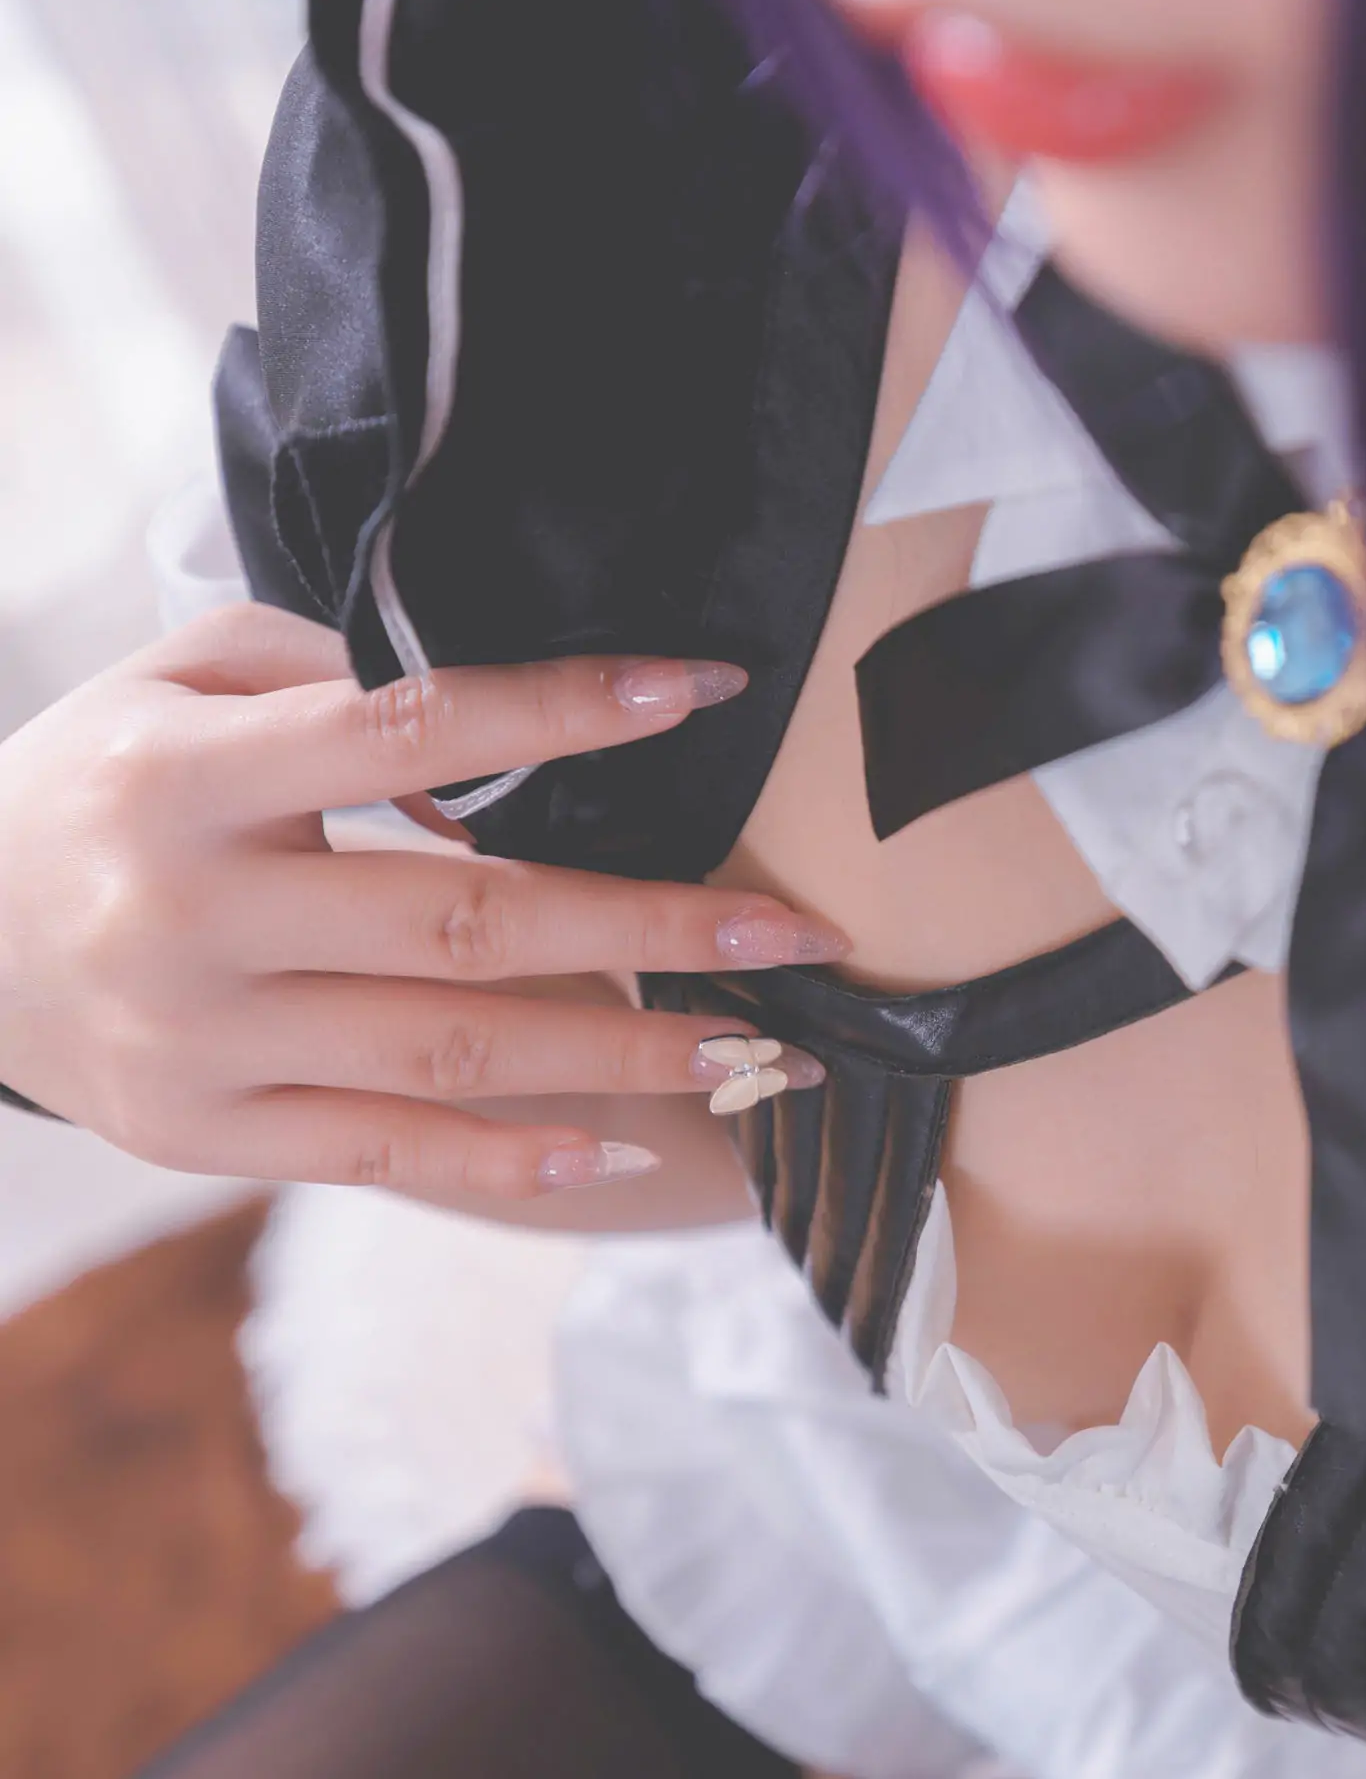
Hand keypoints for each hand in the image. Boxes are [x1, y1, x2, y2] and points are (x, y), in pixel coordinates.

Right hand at [0, 604, 848, 1197]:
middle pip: (469, 919)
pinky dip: (513, 1159)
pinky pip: (388, 1153)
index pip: (411, 731)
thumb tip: (511, 742)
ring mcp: (203, 1040)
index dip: (566, 710)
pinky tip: (628, 1148)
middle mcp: (195, 912)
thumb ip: (333, 676)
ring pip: (455, 1049)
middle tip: (801, 933)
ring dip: (631, 1053)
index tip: (705, 691)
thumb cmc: (93, 785)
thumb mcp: (173, 681)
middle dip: (658, 926)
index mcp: (186, 775)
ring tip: (765, 1052)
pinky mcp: (210, 1135)